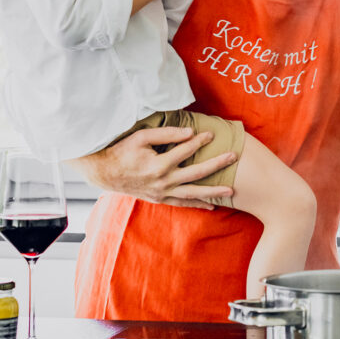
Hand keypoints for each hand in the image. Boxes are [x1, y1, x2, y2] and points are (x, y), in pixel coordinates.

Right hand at [67, 127, 235, 209]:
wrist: (105, 172)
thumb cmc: (122, 151)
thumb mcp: (141, 137)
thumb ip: (166, 135)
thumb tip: (190, 133)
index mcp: (159, 165)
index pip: (186, 151)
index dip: (200, 141)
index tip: (211, 134)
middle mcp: (163, 181)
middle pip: (197, 173)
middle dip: (217, 164)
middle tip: (234, 157)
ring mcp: (162, 193)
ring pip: (193, 193)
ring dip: (213, 191)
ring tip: (232, 190)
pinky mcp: (160, 199)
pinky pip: (183, 203)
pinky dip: (198, 204)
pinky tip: (212, 205)